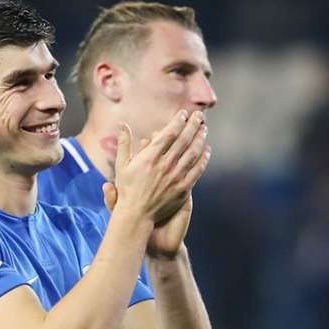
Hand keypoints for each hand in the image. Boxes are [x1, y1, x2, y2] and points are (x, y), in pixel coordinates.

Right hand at [112, 110, 209, 224]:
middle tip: (199, 115)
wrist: (137, 215)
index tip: (183, 114)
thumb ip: (124, 144)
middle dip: (193, 125)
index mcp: (150, 157)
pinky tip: (207, 151)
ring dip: (200, 139)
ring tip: (204, 129)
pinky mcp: (183, 189)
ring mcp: (176, 177)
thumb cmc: (127, 189)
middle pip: (184, 140)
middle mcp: (165, 165)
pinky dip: (203, 159)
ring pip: (192, 153)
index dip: (178, 121)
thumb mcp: (122, 165)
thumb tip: (122, 124)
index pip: (169, 133)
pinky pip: (196, 171)